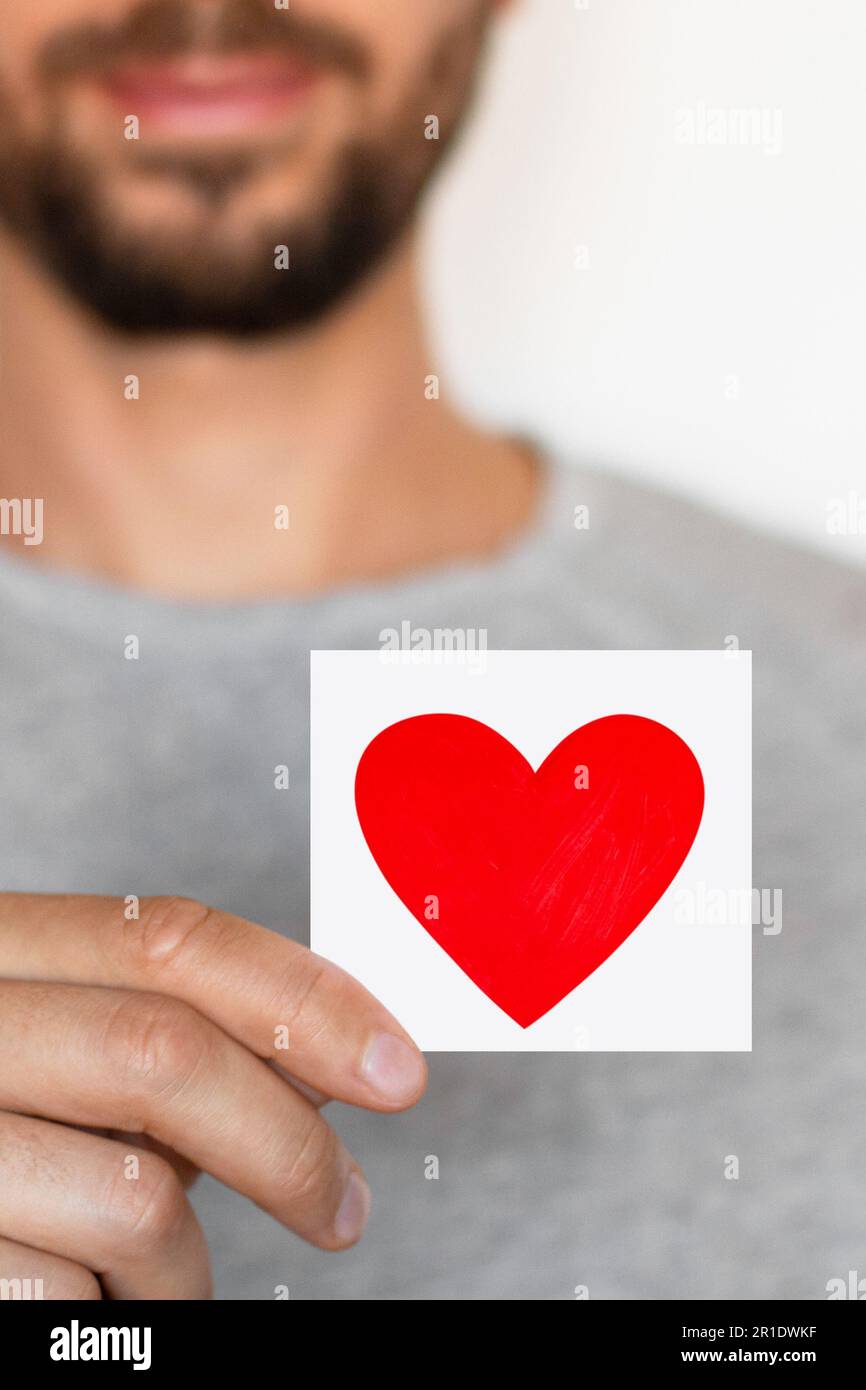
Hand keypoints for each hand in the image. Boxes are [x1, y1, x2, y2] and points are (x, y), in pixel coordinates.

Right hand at [0, 894, 426, 1298]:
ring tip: (174, 1280)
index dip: (303, 997)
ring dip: (188, 1263)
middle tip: (343, 1206)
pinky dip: (113, 1315)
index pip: (172, 937)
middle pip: (165, 1054)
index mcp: (2, 947)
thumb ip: (171, 1037)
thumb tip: (329, 1059)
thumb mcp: (65, 1046)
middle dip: (286, 1145)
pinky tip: (86, 1296)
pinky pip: (69, 1296)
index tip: (397, 1067)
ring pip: (133, 1196)